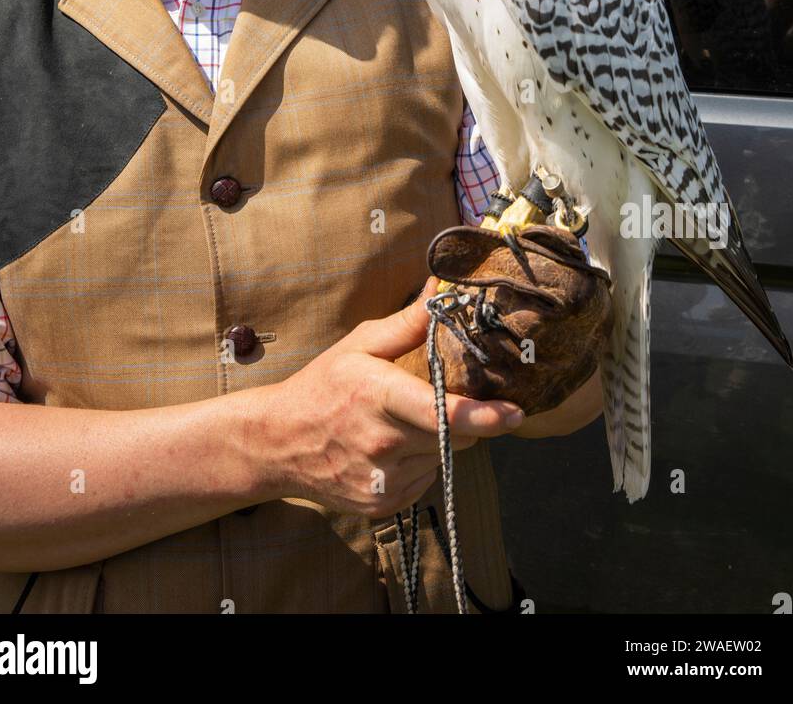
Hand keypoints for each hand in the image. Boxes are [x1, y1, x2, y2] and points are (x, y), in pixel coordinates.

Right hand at [250, 276, 524, 518]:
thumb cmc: (323, 386)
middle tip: (435, 398)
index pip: (440, 413)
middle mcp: (383, 443)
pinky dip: (420, 462)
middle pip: (454, 435)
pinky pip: (426, 478)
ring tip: (401, 424)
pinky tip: (390, 448)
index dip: (483, 417)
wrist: (278, 443)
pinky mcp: (383, 504)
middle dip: (461, 418)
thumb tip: (443, 289)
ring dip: (438, 441)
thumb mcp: (360, 344)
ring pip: (443, 458)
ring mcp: (383, 480)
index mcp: (378, 396)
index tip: (515, 414)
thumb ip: (408, 323)